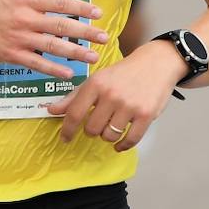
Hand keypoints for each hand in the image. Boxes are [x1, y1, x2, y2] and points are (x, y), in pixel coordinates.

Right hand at [0, 0, 108, 78]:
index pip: (60, 2)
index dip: (81, 7)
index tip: (98, 13)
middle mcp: (25, 17)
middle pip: (61, 25)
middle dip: (85, 32)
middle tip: (104, 37)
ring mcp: (19, 37)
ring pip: (52, 46)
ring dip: (75, 52)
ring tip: (93, 57)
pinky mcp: (11, 55)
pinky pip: (37, 63)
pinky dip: (54, 69)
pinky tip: (70, 73)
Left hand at [48, 38, 186, 150]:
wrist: (157, 63)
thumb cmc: (123, 72)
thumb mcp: (97, 79)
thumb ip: (74, 96)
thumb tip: (51, 110)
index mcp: (96, 83)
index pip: (75, 113)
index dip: (67, 130)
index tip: (65, 138)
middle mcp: (111, 94)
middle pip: (91, 129)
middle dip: (92, 130)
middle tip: (99, 123)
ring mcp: (129, 105)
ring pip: (109, 136)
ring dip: (108, 136)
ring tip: (112, 126)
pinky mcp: (146, 115)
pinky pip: (130, 140)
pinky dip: (123, 145)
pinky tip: (120, 143)